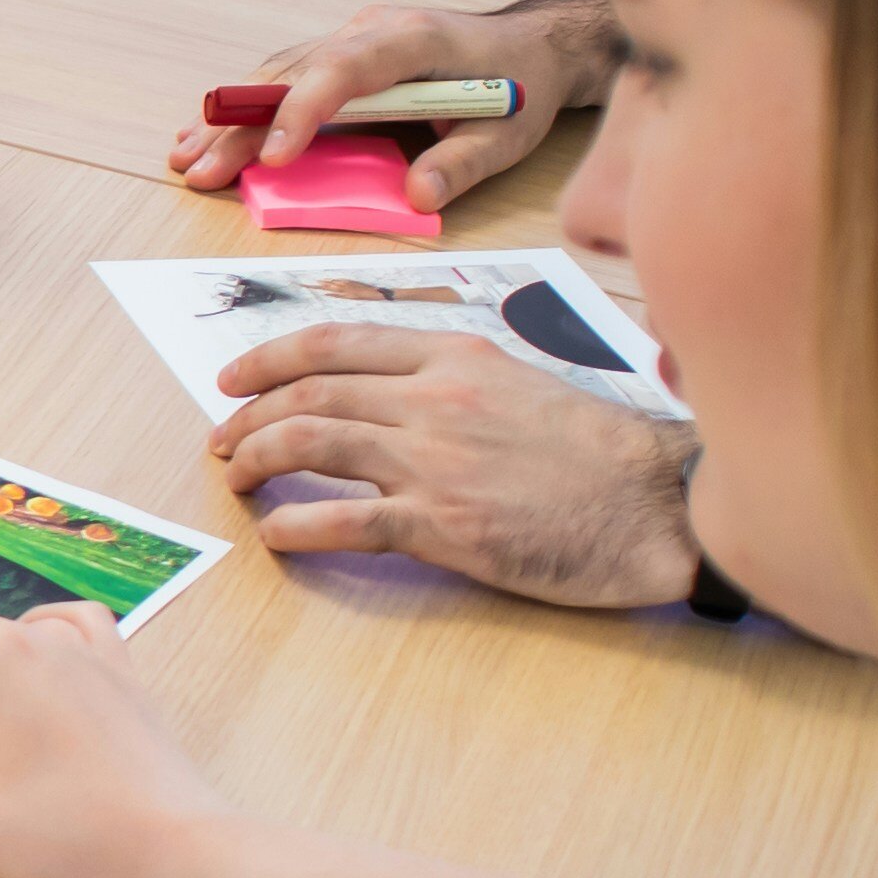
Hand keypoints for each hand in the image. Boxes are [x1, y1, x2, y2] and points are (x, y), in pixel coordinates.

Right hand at [170, 0, 615, 210]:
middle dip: (240, 124)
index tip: (272, 158)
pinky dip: (247, 106)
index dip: (301, 111)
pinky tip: (210, 130)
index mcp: (414, 41)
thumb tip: (416, 197)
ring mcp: (354, 35)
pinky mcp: (344, 52)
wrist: (534, 46)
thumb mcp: (509, 135)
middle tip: (198, 169)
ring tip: (185, 154)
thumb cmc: (522, 89)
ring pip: (279, 72)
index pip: (343, 69)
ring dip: (230, 115)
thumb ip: (463, 164)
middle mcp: (374, 29)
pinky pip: (287, 76)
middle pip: (293, 74)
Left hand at [212, 328, 704, 608]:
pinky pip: (342, 521)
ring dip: (255, 461)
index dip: (269, 359)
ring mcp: (435, 461)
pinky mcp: (443, 525)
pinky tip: (275, 537)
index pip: (337, 340)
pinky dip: (293, 527)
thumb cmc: (600, 452)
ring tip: (236, 481)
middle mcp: (435, 398)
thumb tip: (389, 392)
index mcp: (456, 356)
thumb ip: (455, 380)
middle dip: (247, 415)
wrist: (657, 504)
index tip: (232, 380)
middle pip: (310, 391)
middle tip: (221, 441)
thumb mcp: (524, 384)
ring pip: (310, 443)